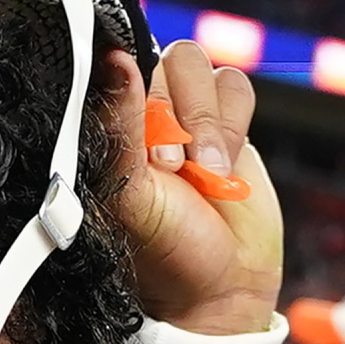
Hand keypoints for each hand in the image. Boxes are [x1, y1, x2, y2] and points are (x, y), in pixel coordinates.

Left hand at [104, 40, 282, 334]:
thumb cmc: (161, 246)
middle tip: (176, 169)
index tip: (147, 141)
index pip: (118, 61)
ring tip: (206, 173)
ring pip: (202, 68)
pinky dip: (233, 123)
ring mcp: (186, 114)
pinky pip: (236, 85)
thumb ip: (121, 123)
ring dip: (209, 123)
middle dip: (181, 117)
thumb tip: (115, 59)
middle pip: (167, 59)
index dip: (137, 88)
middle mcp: (143, 111)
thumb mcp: (129, 189)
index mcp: (109, 123)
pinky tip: (223, 168)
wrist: (218, 284)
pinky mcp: (226, 122)